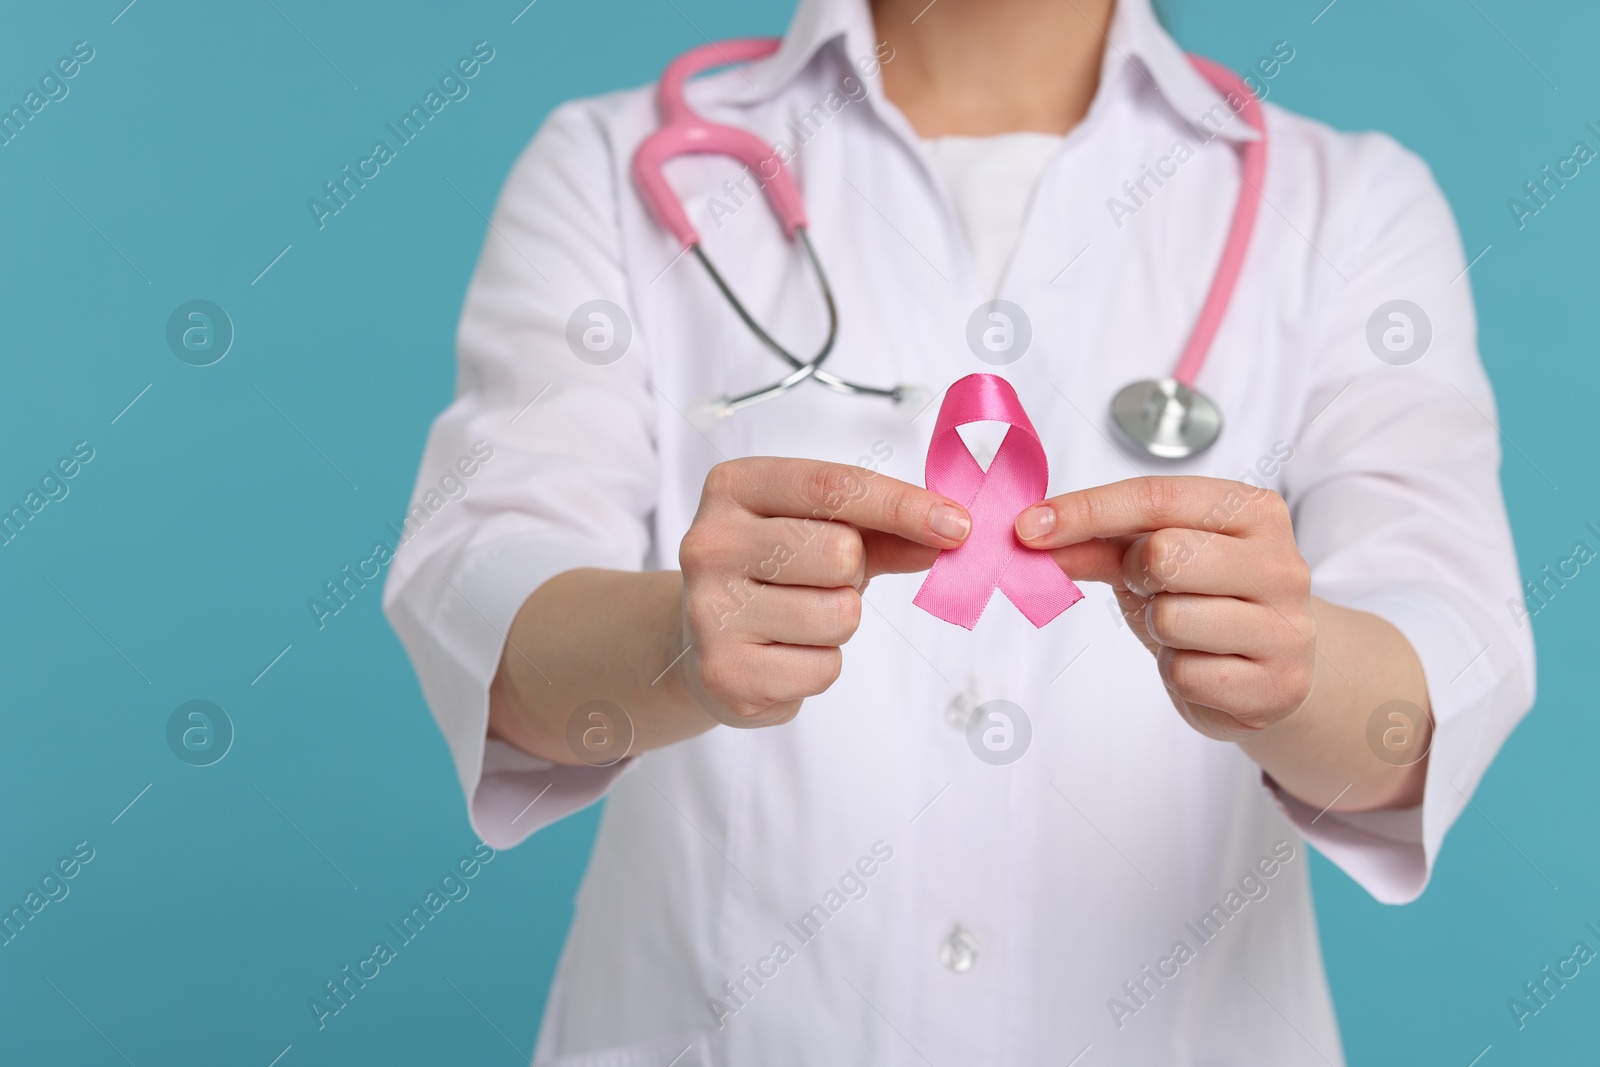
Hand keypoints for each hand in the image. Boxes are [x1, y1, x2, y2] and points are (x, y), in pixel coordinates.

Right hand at [679, 458, 970, 726]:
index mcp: (734, 487)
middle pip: (841, 553)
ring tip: (798, 619)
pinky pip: (823, 668)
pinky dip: (820, 665)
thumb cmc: (773, 575)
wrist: (700, 642)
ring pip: (839, 614)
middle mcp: (710, 543)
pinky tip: (783, 654)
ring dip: (839, 622)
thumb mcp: (821, 532)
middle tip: (822, 580)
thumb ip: (885, 528)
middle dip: (855, 573)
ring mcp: (710, 609)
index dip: (903, 505)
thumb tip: (950, 533)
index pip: (833, 486)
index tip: (956, 524)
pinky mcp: (724, 672)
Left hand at [1016, 477, 1315, 740]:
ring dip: (1159, 627)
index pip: (1157, 497)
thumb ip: (1098, 542)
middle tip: (1154, 588)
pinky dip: (1178, 671)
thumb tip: (1034, 536)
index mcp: (1254, 512)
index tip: (1030, 526)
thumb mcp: (1155, 559)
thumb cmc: (1213, 599)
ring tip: (1186, 628)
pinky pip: (1186, 673)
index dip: (1086, 510)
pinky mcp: (1277, 686)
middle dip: (1138, 575)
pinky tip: (1205, 663)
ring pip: (1172, 617)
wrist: (1277, 667)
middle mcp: (1280, 563)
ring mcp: (1286, 628)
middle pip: (1165, 554)